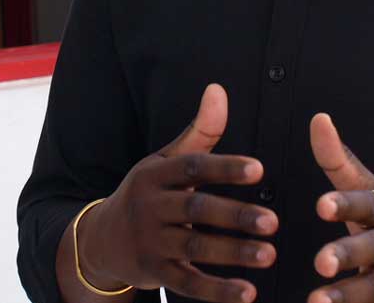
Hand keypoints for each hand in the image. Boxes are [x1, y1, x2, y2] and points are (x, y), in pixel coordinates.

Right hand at [79, 84, 277, 302]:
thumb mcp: (165, 160)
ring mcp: (150, 242)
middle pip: (196, 209)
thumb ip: (199, 132)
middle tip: (273, 221)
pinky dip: (217, 291)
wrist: (101, 240)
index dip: (225, 167)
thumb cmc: (147, 193)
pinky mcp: (154, 273)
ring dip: (233, 253)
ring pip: (194, 247)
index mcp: (155, 174)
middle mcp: (150, 207)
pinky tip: (248, 293)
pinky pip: (187, 283)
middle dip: (235, 216)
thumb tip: (218, 90)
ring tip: (269, 254)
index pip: (193, 168)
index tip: (259, 169)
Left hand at [308, 113, 373, 302]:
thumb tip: (317, 119)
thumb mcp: (373, 190)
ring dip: (346, 296)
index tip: (321, 205)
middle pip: (373, 248)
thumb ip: (340, 161)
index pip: (367, 205)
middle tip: (321, 261)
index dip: (345, 205)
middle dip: (348, 254)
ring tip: (316, 302)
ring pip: (373, 287)